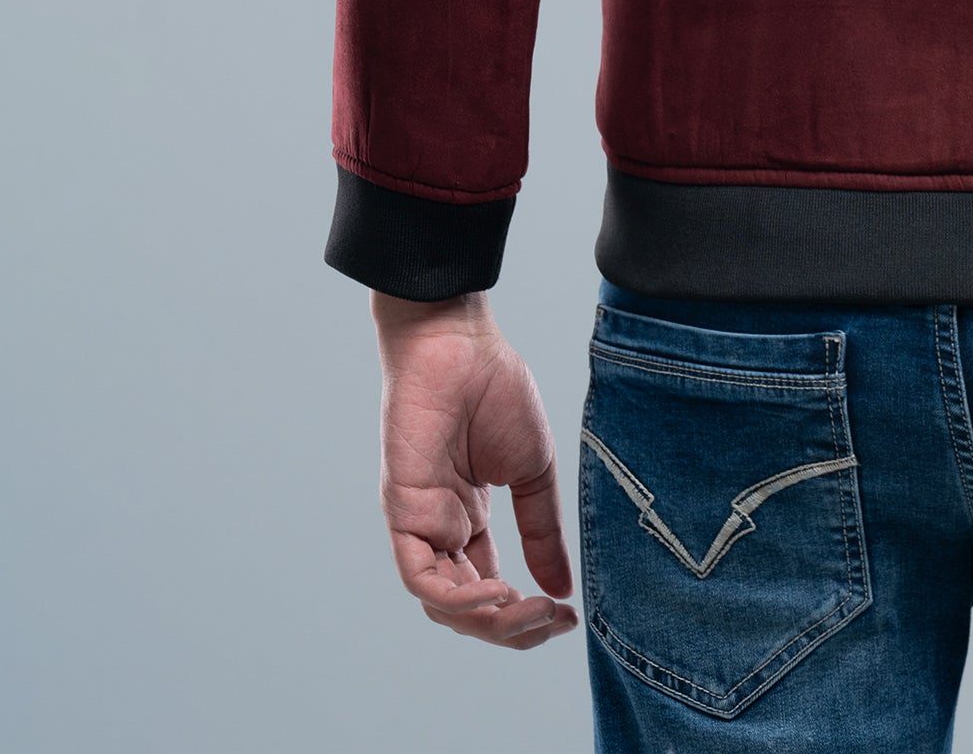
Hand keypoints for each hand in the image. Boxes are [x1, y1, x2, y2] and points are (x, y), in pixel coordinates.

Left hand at [371, 291, 579, 648]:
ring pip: (443, 605)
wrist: (459, 344)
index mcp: (470, 522)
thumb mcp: (532, 470)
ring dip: (489, 620)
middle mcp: (442, 531)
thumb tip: (562, 590)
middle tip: (552, 622)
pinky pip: (421, 578)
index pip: (491, 592)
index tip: (568, 618)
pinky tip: (498, 591)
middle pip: (468, 609)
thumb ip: (542, 530)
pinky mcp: (404, 513)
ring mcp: (421, 525)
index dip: (526, 616)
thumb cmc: (495, 391)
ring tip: (529, 610)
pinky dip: (458, 598)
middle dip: (512, 628)